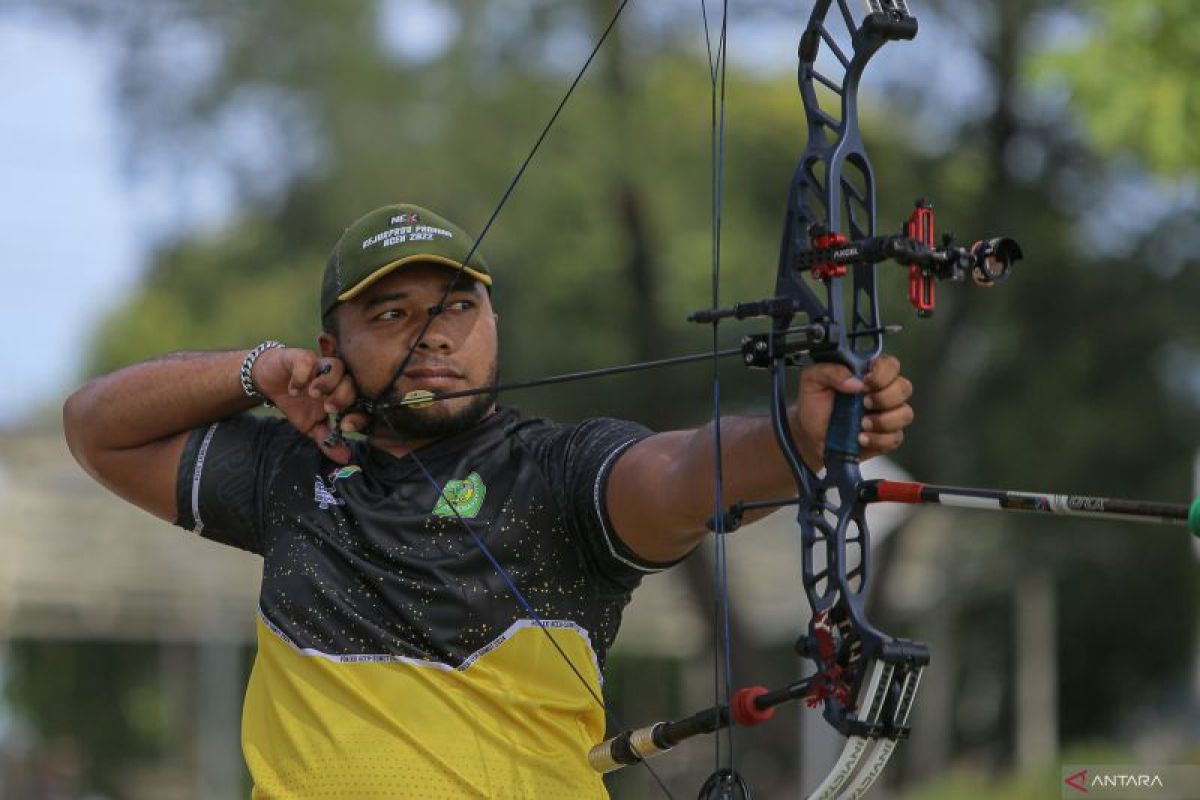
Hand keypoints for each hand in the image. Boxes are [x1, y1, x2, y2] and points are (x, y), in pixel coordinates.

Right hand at [251, 347, 368, 463]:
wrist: (269, 382)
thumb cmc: (295, 402)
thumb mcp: (311, 426)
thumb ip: (328, 441)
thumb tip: (345, 459)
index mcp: (342, 395)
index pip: (361, 402)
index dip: (358, 415)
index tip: (345, 427)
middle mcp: (336, 379)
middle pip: (353, 382)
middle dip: (343, 396)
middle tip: (328, 408)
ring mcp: (320, 366)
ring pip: (337, 366)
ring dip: (327, 382)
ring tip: (313, 394)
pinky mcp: (301, 357)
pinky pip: (308, 361)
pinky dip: (302, 376)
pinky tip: (294, 389)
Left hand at [791, 354, 913, 469]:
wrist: (809, 436)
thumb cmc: (814, 405)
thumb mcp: (812, 380)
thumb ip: (830, 371)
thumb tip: (855, 382)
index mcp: (868, 374)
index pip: (891, 365)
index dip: (883, 373)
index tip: (865, 381)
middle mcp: (882, 392)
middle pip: (904, 388)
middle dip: (885, 397)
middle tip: (864, 403)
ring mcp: (887, 415)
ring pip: (905, 413)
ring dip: (884, 420)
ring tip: (861, 424)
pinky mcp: (886, 437)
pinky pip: (896, 437)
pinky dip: (879, 439)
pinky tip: (861, 439)